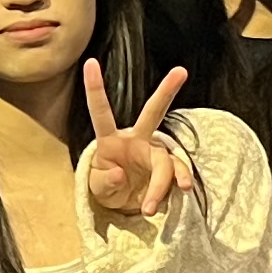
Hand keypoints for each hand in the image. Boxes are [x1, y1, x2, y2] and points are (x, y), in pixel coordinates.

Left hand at [81, 59, 195, 218]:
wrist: (126, 204)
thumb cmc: (107, 186)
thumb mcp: (97, 187)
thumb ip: (104, 181)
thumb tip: (118, 173)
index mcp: (111, 140)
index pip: (101, 112)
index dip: (95, 88)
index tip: (90, 62)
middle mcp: (137, 139)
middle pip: (153, 112)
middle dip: (166, 91)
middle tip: (181, 72)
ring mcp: (155, 152)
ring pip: (165, 161)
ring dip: (160, 185)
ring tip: (150, 209)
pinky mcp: (169, 168)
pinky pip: (178, 172)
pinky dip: (180, 181)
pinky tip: (182, 190)